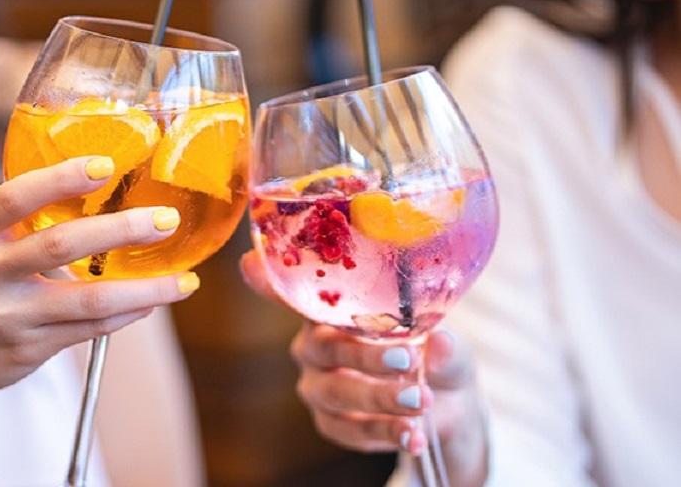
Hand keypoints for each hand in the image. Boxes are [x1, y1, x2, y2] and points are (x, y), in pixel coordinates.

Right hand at [0, 156, 198, 486]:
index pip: (17, 195)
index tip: (107, 165)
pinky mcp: (26, 349)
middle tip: (166, 220)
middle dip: (122, 230)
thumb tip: (93, 185)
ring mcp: (5, 315)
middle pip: (61, 243)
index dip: (63, 178)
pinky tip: (152, 302)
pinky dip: (127, 314)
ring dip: (144, 289)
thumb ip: (17, 219)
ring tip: (183, 282)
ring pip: (89, 299)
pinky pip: (89, 329)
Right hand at [240, 249, 487, 485]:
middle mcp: (315, 344)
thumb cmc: (435, 357)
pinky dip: (383, 433)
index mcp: (334, 309)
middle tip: (406, 359)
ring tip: (419, 401)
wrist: (446, 408)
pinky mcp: (331, 423)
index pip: (298, 292)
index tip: (250, 264)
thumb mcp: (448, 348)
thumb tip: (439, 342)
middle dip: (363, 355)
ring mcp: (318, 386)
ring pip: (334, 393)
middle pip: (322, 346)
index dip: (270, 282)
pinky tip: (413, 435)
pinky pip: (347, 431)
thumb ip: (443, 346)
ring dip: (379, 398)